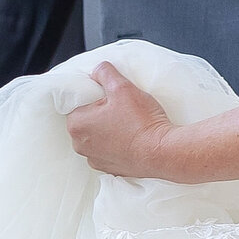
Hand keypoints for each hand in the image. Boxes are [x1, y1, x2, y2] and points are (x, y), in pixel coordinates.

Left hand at [66, 62, 180, 177]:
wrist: (162, 152)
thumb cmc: (142, 123)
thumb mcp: (122, 87)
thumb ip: (105, 73)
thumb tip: (98, 70)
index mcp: (77, 124)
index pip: (77, 103)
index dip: (94, 96)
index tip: (109, 96)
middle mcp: (80, 145)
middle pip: (86, 120)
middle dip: (100, 113)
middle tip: (121, 107)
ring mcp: (94, 159)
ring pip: (96, 136)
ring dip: (108, 129)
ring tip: (129, 123)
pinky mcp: (109, 168)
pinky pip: (107, 151)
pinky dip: (116, 144)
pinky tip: (131, 137)